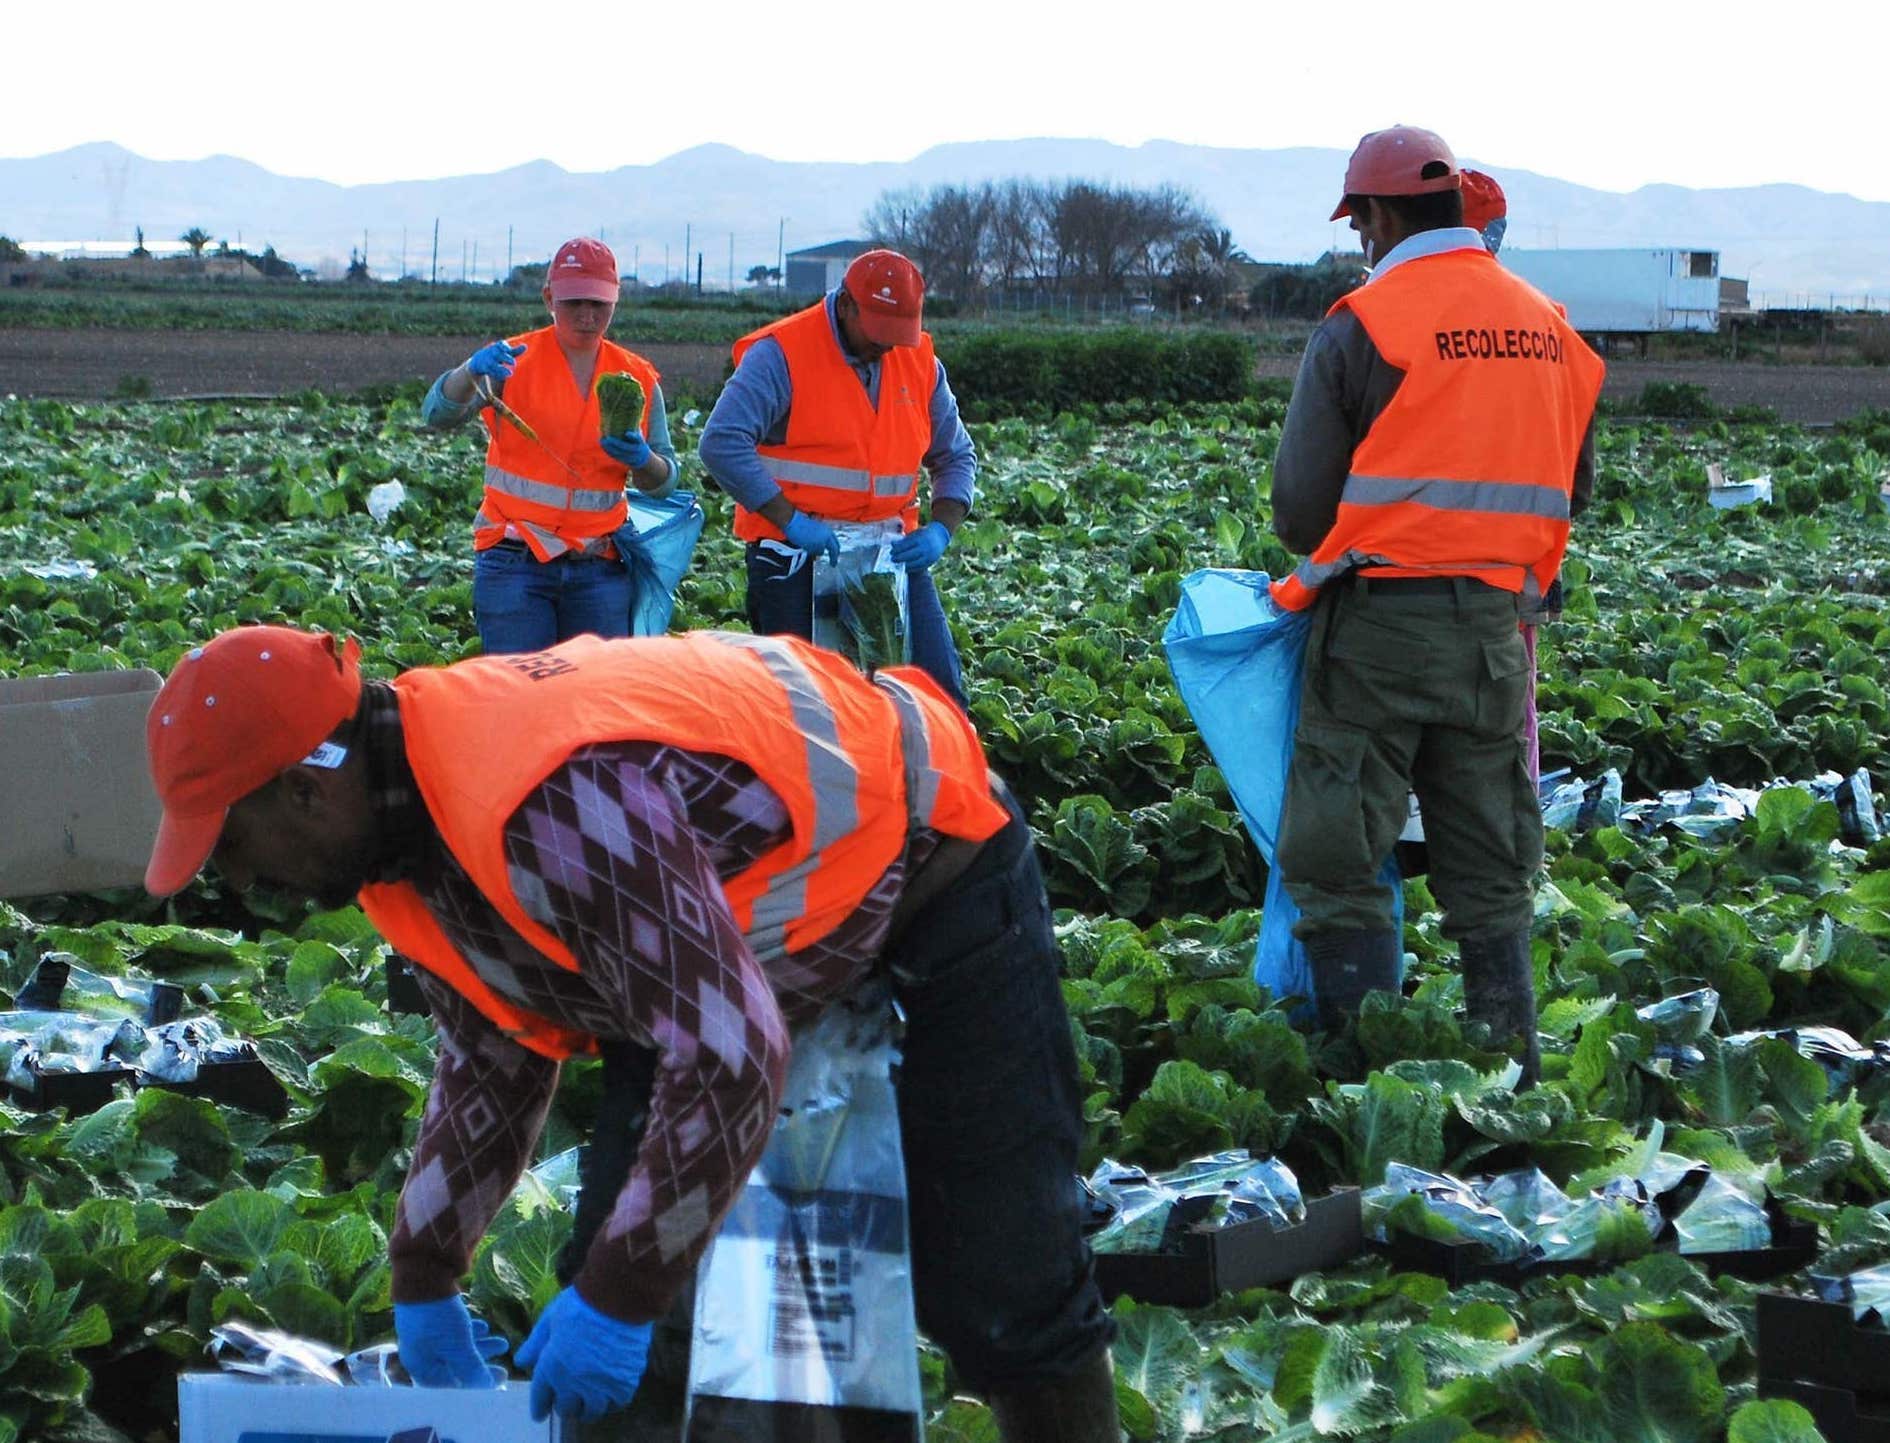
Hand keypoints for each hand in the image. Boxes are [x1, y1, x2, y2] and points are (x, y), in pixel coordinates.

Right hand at [392, 1296, 507, 1388]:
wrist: (423, 1272)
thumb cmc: (439, 1317)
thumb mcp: (459, 1347)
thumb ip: (472, 1369)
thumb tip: (488, 1386)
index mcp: (420, 1366)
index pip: (450, 1386)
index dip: (476, 1385)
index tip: (500, 1378)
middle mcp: (419, 1353)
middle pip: (454, 1366)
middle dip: (482, 1363)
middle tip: (504, 1361)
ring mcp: (423, 1333)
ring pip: (455, 1347)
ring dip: (479, 1346)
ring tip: (502, 1342)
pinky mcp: (430, 1315)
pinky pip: (452, 1331)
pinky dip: (469, 1332)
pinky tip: (483, 1327)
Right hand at [466, 339, 525, 382]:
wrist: (478, 360)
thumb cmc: (497, 355)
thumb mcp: (505, 352)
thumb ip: (515, 350)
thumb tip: (525, 346)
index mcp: (497, 347)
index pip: (500, 344)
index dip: (504, 346)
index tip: (508, 349)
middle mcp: (492, 353)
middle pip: (498, 355)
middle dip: (505, 358)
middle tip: (514, 363)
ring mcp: (487, 361)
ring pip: (493, 365)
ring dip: (501, 369)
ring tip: (510, 374)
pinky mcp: (485, 368)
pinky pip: (490, 372)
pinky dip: (496, 375)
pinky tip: (503, 378)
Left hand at [516, 1286, 652, 1422]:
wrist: (618, 1298)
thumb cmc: (581, 1304)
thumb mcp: (550, 1319)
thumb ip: (535, 1344)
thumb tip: (521, 1362)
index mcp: (551, 1367)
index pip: (540, 1399)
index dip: (540, 1407)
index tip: (540, 1413)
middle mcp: (573, 1383)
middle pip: (566, 1409)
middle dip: (564, 1404)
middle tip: (568, 1398)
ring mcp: (600, 1385)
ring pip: (591, 1412)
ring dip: (588, 1407)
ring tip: (590, 1400)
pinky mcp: (624, 1382)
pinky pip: (616, 1403)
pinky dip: (612, 1401)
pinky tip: (611, 1391)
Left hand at [601, 429, 653, 468]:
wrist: (643, 459)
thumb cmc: (638, 442)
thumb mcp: (639, 435)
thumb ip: (633, 428)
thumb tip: (624, 414)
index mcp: (641, 443)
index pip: (639, 439)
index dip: (633, 436)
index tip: (627, 433)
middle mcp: (637, 451)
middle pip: (626, 448)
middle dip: (616, 443)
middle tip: (608, 438)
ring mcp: (630, 458)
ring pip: (619, 453)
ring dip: (609, 447)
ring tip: (602, 440)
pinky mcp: (623, 460)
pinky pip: (614, 456)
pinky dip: (607, 450)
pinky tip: (602, 444)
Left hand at [781, 511, 840, 563]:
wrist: (791, 521)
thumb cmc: (800, 533)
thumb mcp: (811, 547)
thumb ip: (818, 551)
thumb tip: (821, 553)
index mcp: (828, 536)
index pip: (834, 549)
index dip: (834, 558)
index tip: (833, 564)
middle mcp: (827, 531)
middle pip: (833, 543)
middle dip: (834, 552)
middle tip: (833, 559)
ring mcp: (821, 527)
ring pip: (828, 540)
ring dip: (827, 547)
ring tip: (822, 554)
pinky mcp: (815, 526)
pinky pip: (821, 537)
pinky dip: (821, 543)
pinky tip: (815, 547)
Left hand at [889, 521, 950, 570]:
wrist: (940, 536)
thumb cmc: (925, 533)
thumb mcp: (916, 533)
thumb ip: (905, 540)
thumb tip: (893, 545)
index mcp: (921, 538)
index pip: (906, 545)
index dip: (897, 549)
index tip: (891, 551)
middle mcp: (926, 547)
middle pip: (910, 555)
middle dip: (899, 558)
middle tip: (892, 559)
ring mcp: (929, 555)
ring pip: (915, 563)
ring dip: (905, 565)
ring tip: (898, 565)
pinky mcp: (931, 561)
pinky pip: (920, 567)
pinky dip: (912, 568)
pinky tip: (906, 568)